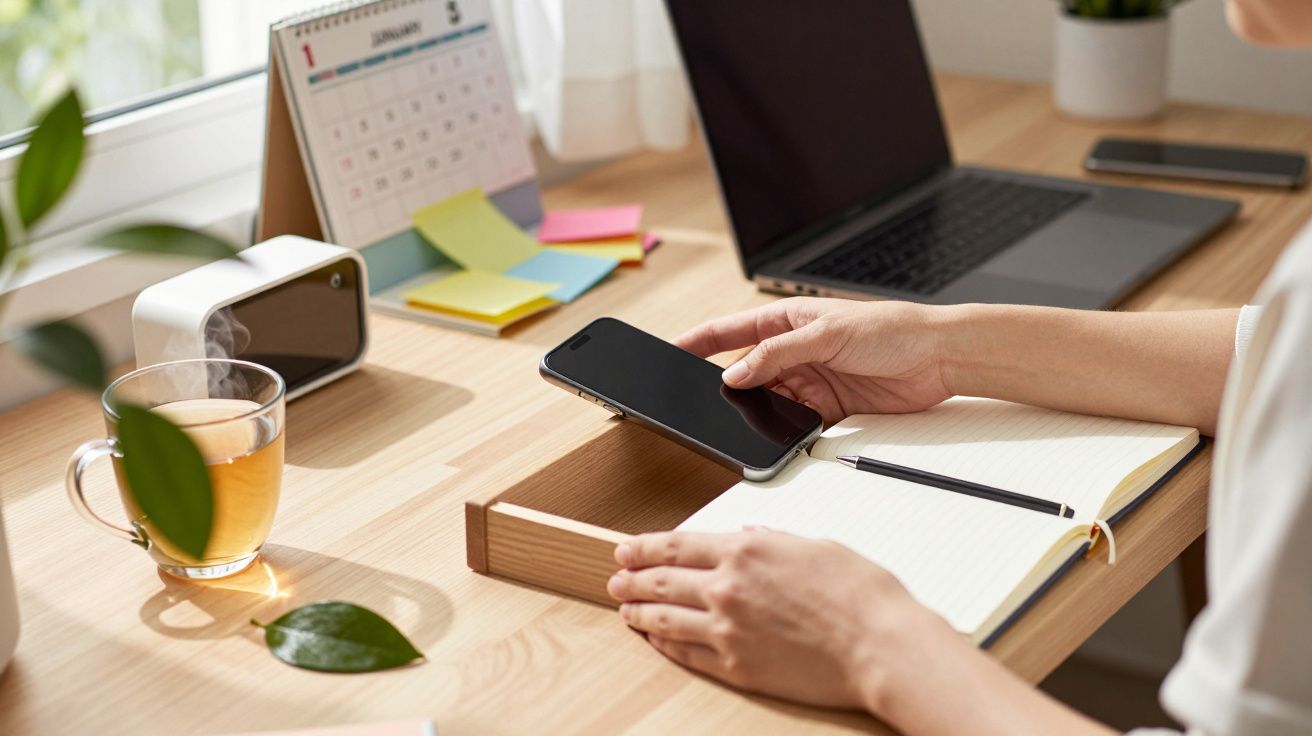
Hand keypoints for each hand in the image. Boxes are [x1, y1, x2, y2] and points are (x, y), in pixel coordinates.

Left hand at [607, 529, 960, 711]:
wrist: (880, 645)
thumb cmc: (860, 595)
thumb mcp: (814, 545)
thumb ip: (772, 540)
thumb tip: (748, 537)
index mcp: (745, 551)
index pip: (675, 545)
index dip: (643, 547)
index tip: (627, 550)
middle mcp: (727, 588)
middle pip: (661, 580)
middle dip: (632, 578)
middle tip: (617, 579)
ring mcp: (727, 630)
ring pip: (665, 618)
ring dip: (639, 611)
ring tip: (625, 609)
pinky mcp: (736, 666)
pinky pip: (686, 652)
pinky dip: (664, 643)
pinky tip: (656, 638)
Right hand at [675, 297, 953, 423]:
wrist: (940, 357)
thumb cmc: (892, 328)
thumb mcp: (826, 334)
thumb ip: (777, 355)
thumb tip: (735, 374)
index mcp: (786, 320)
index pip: (728, 332)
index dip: (696, 342)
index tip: (668, 353)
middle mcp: (793, 351)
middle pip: (743, 372)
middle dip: (723, 387)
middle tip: (697, 401)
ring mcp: (809, 381)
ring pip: (766, 402)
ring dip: (755, 412)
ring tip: (741, 421)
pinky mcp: (827, 409)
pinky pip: (794, 423)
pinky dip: (784, 431)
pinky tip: (780, 434)